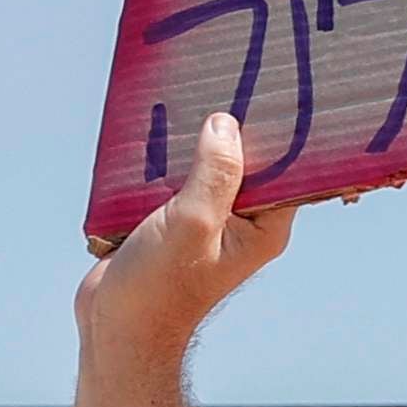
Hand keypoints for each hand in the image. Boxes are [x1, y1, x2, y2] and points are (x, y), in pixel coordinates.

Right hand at [73, 112, 292, 368]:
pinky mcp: (170, 218)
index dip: (285, 134)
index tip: (279, 92)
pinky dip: (163, 156)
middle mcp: (243, 221)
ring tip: (188, 91)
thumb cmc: (161, 287)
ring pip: (205, 165)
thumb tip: (226, 124)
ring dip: (193, 139)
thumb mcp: (193, 222)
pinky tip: (153, 125)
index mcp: (265, 226)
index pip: (289, 170)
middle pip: (246, 162)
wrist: (117, 327)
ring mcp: (206, 219)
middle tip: (228, 78)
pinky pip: (173, 177)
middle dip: (235, 128)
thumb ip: (215, 175)